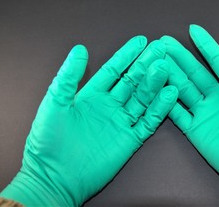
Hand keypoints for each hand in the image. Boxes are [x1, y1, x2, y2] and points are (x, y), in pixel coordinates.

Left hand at [0, 37, 177, 205]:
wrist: (56, 178)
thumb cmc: (49, 142)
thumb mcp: (55, 104)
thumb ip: (68, 77)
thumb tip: (79, 49)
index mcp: (91, 96)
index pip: (113, 70)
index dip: (126, 55)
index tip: (140, 41)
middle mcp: (109, 106)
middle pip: (132, 81)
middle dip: (146, 64)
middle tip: (160, 49)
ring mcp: (121, 122)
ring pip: (143, 98)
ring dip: (155, 83)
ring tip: (166, 67)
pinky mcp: (130, 139)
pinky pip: (149, 121)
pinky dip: (160, 108)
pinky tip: (170, 94)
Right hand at [162, 25, 218, 205]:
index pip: (217, 60)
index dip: (205, 44)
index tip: (192, 28)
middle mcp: (218, 96)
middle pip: (194, 72)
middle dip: (179, 57)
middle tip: (162, 43)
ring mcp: (206, 113)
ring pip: (183, 89)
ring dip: (169, 75)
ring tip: (154, 61)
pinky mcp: (196, 130)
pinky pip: (178, 113)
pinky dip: (166, 102)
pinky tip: (156, 89)